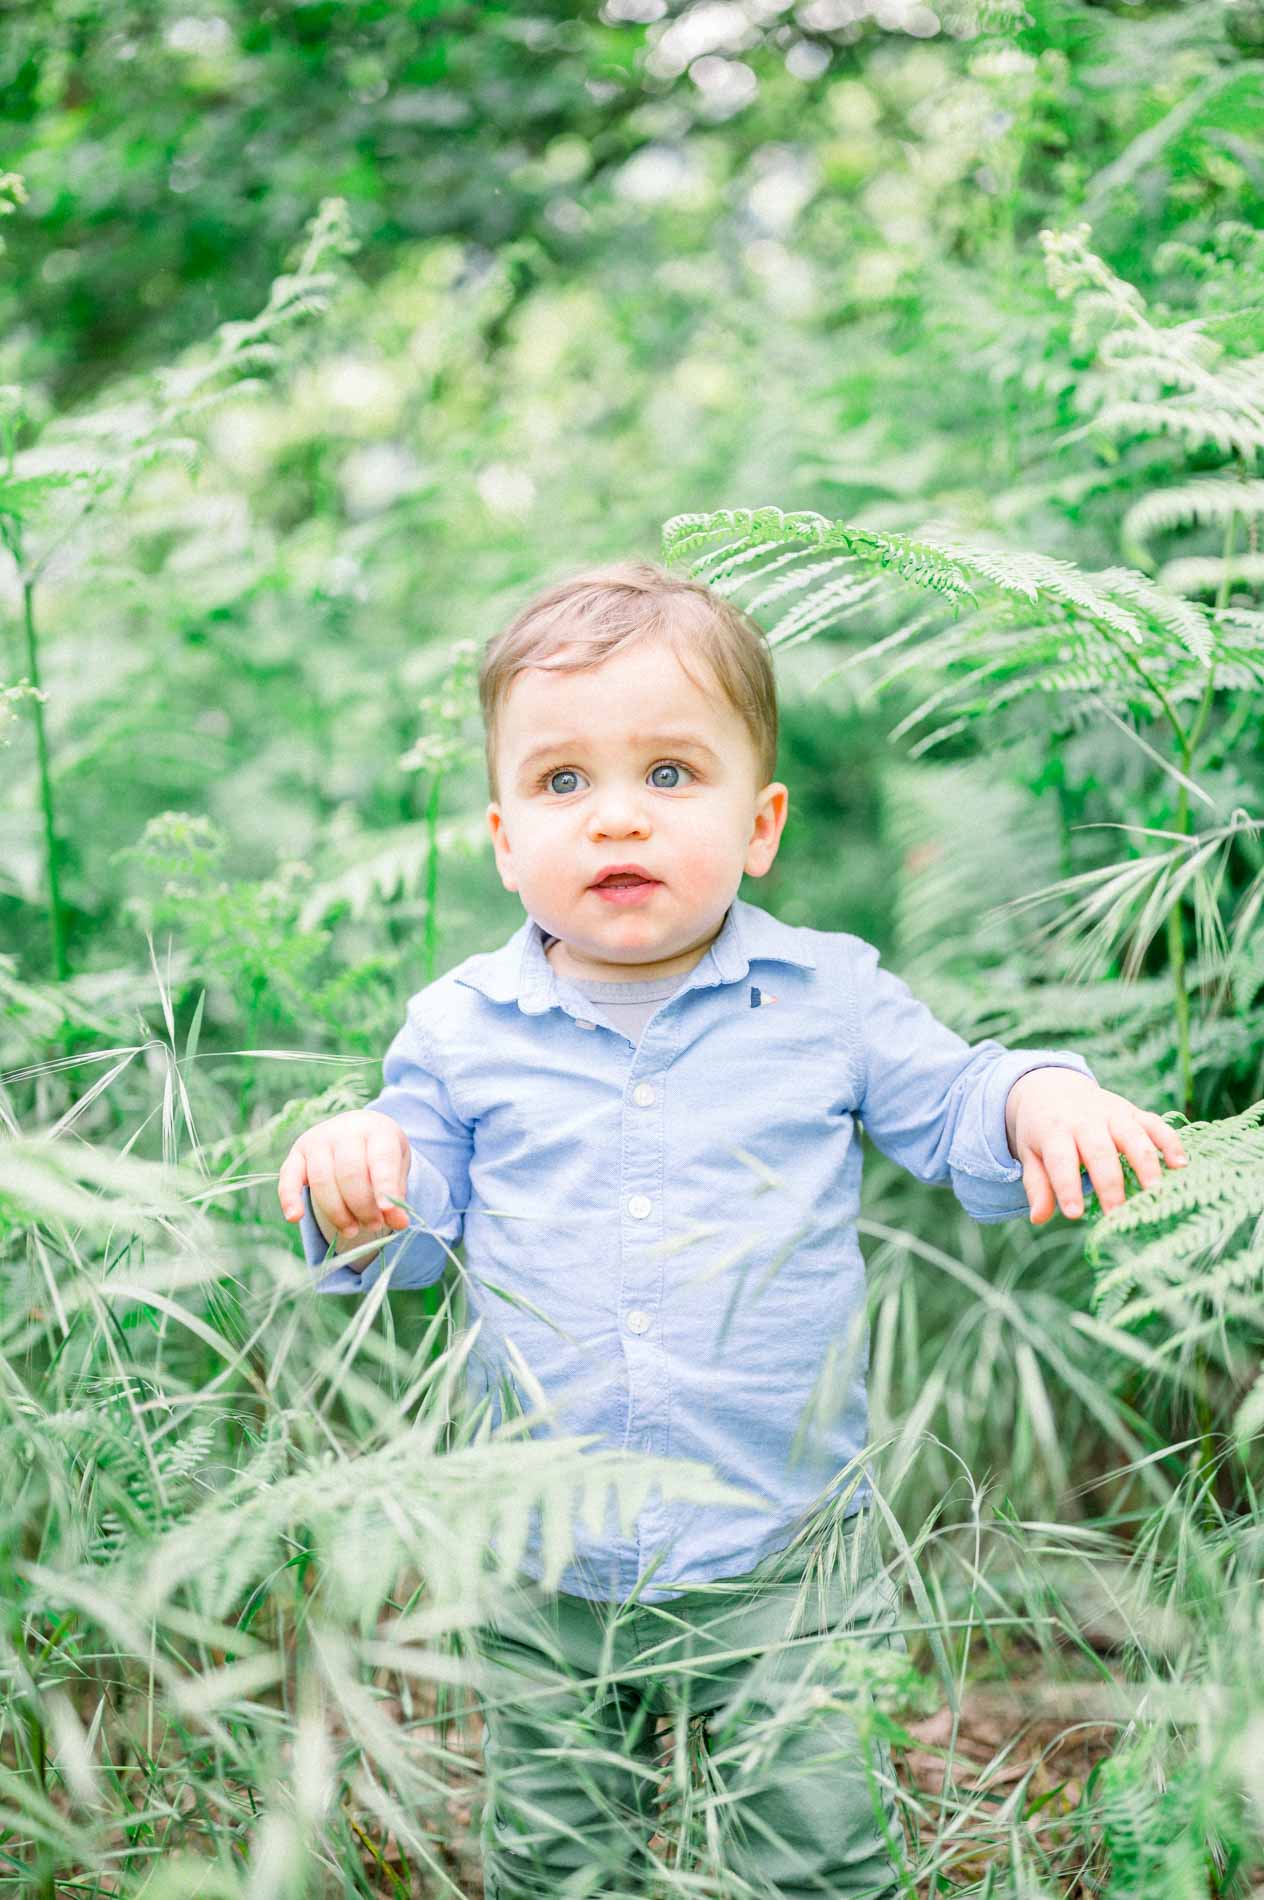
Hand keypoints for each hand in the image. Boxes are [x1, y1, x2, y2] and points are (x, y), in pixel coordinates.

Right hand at [277, 1110, 410, 1252]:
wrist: (357, 1129)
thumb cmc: (380, 1153)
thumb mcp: (397, 1168)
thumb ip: (397, 1195)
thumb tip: (399, 1223)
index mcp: (377, 1130)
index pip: (382, 1159)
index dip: (385, 1187)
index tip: (388, 1212)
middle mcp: (345, 1130)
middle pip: (350, 1173)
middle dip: (362, 1206)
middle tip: (374, 1225)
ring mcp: (318, 1140)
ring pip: (322, 1180)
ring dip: (337, 1212)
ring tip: (352, 1230)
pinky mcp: (297, 1153)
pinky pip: (289, 1177)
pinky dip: (289, 1198)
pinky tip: (295, 1217)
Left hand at [1004, 1069, 1188, 1224]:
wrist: (1053, 1086)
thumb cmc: (1042, 1130)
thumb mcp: (1031, 1153)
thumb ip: (1037, 1185)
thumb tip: (1038, 1219)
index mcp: (1054, 1131)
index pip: (1060, 1160)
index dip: (1067, 1186)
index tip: (1074, 1214)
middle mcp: (1085, 1120)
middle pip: (1099, 1151)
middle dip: (1109, 1183)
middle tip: (1117, 1213)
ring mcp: (1112, 1113)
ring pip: (1132, 1136)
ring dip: (1146, 1163)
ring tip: (1155, 1191)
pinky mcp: (1133, 1112)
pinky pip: (1155, 1124)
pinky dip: (1170, 1142)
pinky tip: (1181, 1165)